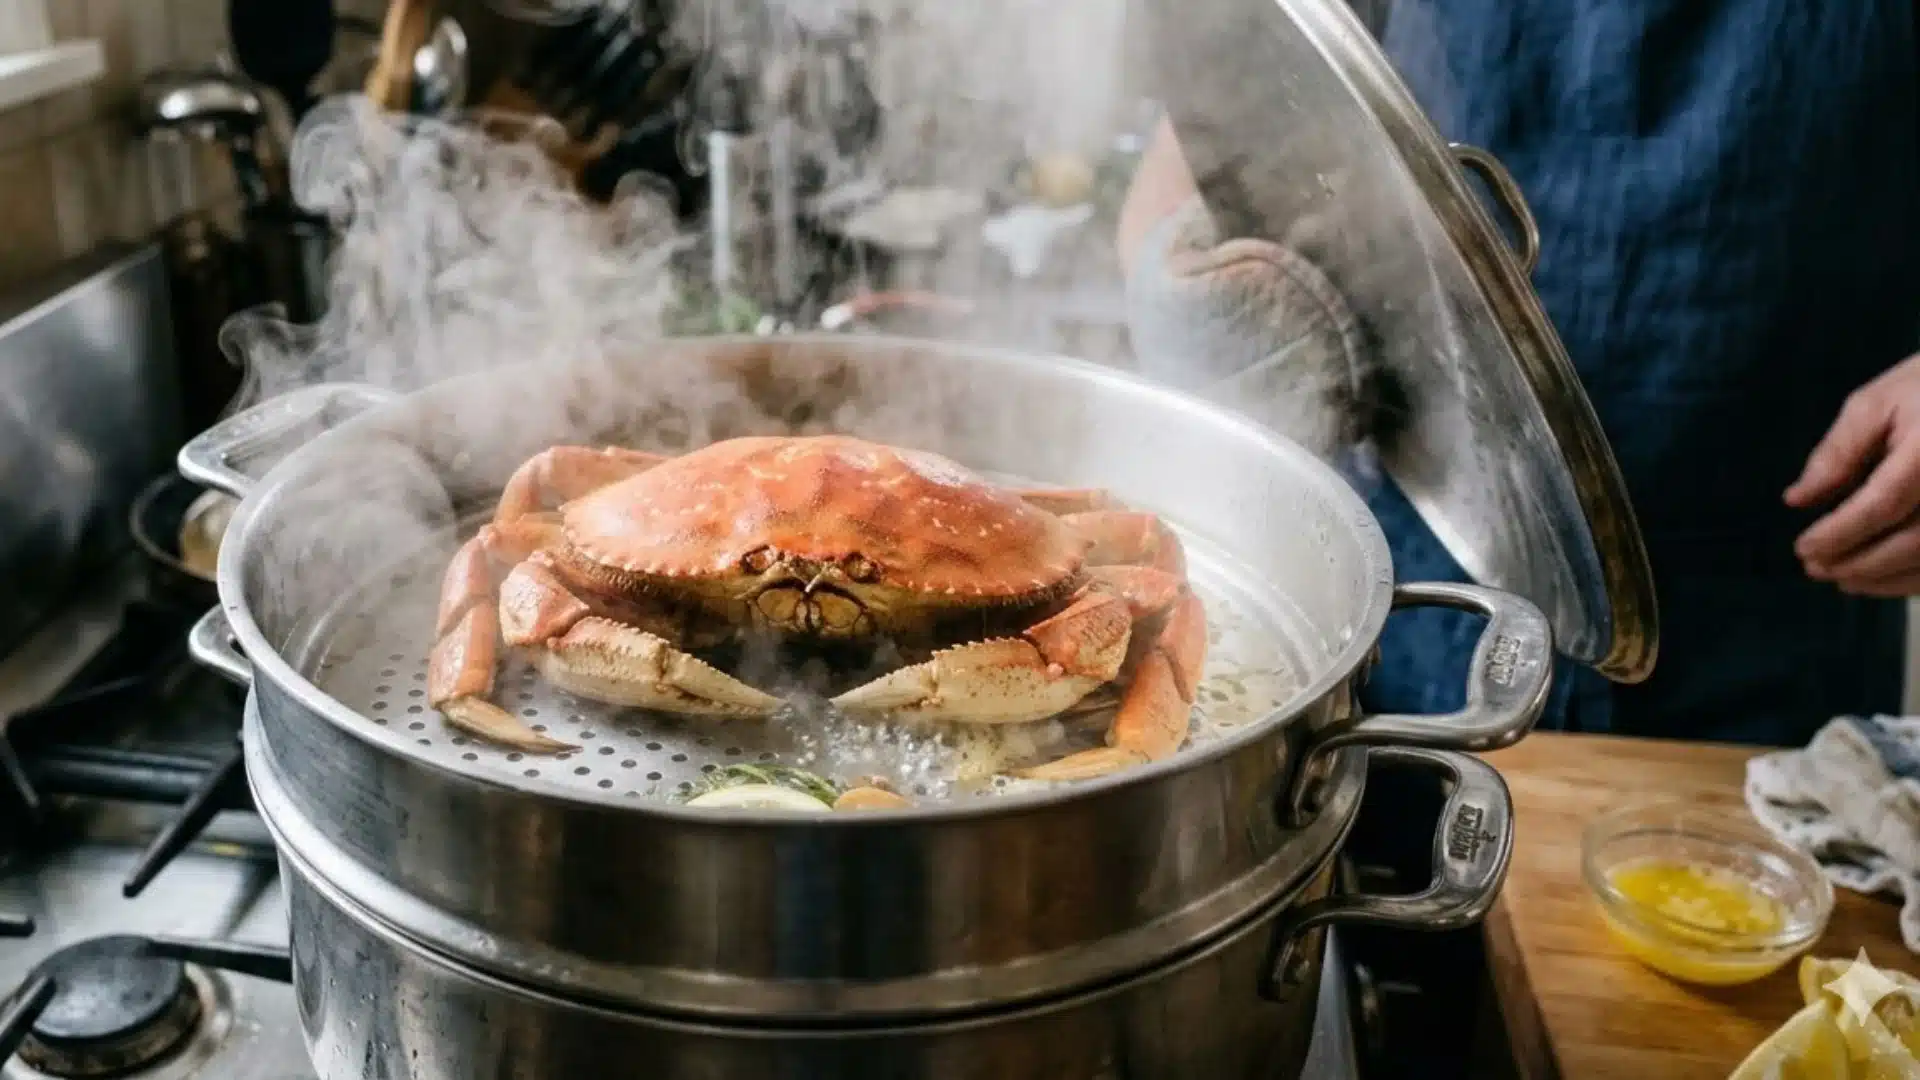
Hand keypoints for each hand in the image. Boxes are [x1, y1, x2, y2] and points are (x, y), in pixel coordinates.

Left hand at [1786, 354, 1919, 594]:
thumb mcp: (1874, 404)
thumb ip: (1836, 453)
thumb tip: (1797, 500)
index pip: (1885, 502)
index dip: (1841, 532)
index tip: (1802, 548)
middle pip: (1913, 540)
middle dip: (1859, 561)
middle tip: (1814, 568)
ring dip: (1885, 579)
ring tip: (1841, 579)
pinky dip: (1913, 578)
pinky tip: (1880, 579)